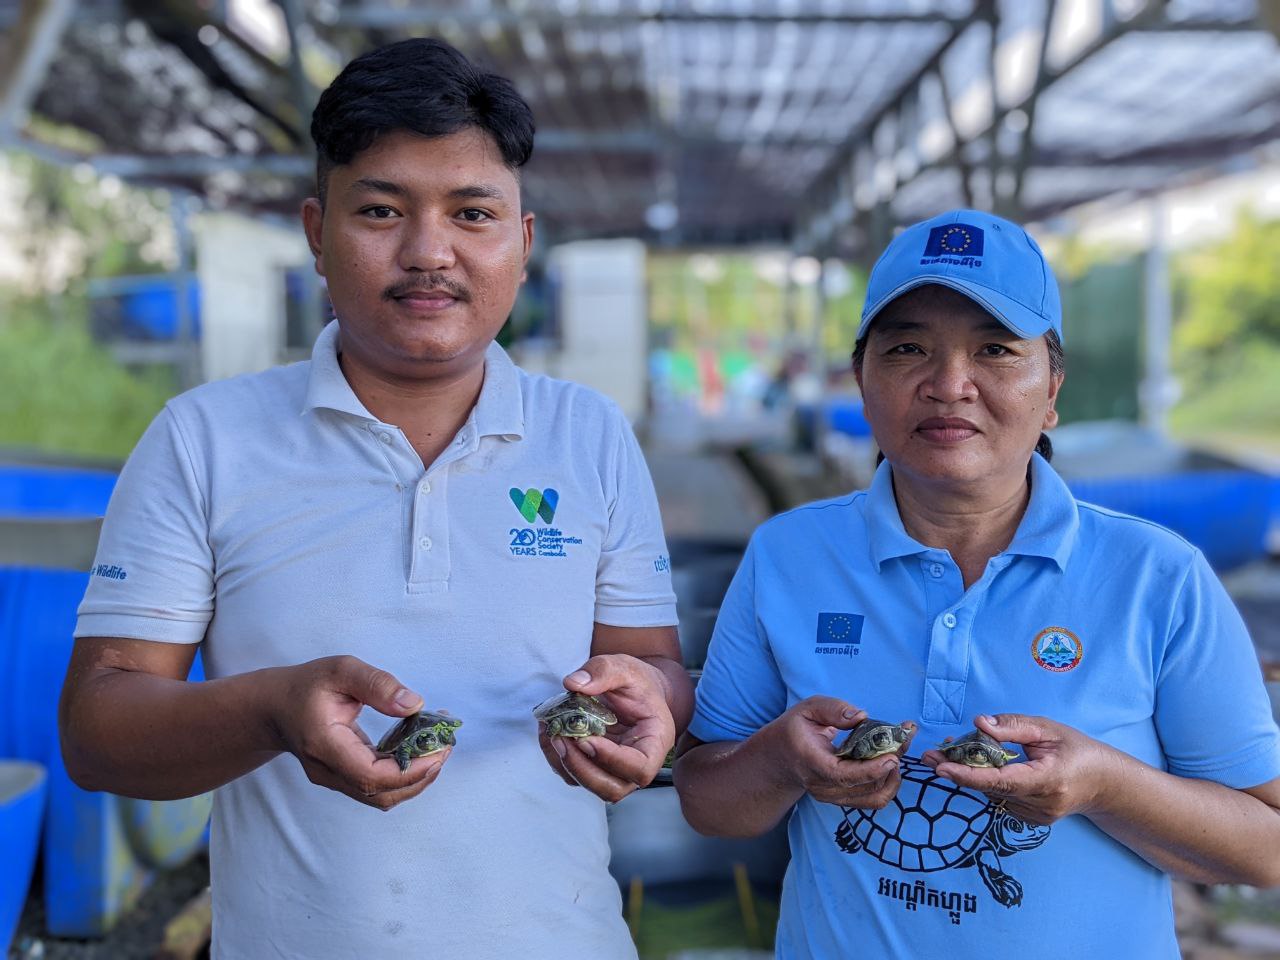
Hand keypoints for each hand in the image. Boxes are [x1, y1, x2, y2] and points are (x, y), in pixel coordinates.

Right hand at [268, 655, 449, 810]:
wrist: (274, 708)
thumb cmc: (307, 685)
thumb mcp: (341, 670)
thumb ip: (377, 684)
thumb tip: (414, 704)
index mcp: (324, 745)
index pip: (370, 776)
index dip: (409, 770)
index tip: (439, 749)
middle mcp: (327, 771)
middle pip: (381, 794)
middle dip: (421, 775)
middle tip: (446, 745)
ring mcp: (334, 780)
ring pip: (382, 797)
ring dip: (416, 778)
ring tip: (437, 746)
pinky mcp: (344, 778)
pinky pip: (378, 787)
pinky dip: (403, 773)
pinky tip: (418, 748)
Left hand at [538, 654, 673, 802]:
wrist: (635, 689)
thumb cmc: (636, 681)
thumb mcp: (625, 667)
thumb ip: (603, 671)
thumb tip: (574, 684)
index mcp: (656, 741)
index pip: (641, 768)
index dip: (612, 760)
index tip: (586, 739)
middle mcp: (638, 763)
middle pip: (613, 788)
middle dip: (581, 768)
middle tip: (560, 739)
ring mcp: (616, 768)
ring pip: (591, 786)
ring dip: (566, 765)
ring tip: (551, 733)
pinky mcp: (596, 766)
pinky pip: (574, 775)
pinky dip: (557, 759)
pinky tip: (550, 733)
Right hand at [765, 697, 901, 809]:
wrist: (780, 758)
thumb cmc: (795, 730)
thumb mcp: (808, 709)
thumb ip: (833, 709)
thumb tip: (862, 716)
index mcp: (811, 762)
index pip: (841, 775)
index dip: (870, 770)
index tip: (892, 757)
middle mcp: (821, 786)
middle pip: (864, 785)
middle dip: (890, 763)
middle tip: (905, 737)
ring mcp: (833, 797)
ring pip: (874, 796)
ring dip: (894, 774)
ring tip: (899, 748)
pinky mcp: (843, 800)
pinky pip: (873, 800)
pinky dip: (888, 783)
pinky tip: (891, 763)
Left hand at [921, 713, 1121, 824]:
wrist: (1104, 784)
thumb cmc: (1076, 749)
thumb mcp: (1047, 729)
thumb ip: (1012, 726)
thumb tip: (979, 723)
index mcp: (1048, 780)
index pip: (1002, 781)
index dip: (968, 775)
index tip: (941, 767)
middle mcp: (1041, 805)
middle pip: (990, 788)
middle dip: (959, 770)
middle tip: (931, 753)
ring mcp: (1036, 817)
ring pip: (992, 795)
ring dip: (970, 775)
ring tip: (950, 753)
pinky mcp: (1031, 820)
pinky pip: (1000, 799)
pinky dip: (986, 783)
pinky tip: (978, 766)